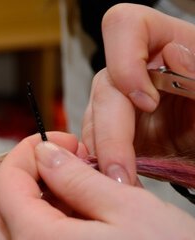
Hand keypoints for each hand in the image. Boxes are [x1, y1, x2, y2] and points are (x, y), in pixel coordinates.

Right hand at [82, 4, 194, 183]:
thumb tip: (172, 55)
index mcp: (167, 44)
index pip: (124, 26)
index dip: (124, 62)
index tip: (147, 104)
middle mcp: (138, 71)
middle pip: (104, 88)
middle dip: (110, 135)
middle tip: (121, 173)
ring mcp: (123, 105)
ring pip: (93, 122)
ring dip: (103, 157)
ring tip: (123, 185)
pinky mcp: (118, 137)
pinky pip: (93, 147)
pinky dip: (102, 168)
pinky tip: (119, 184)